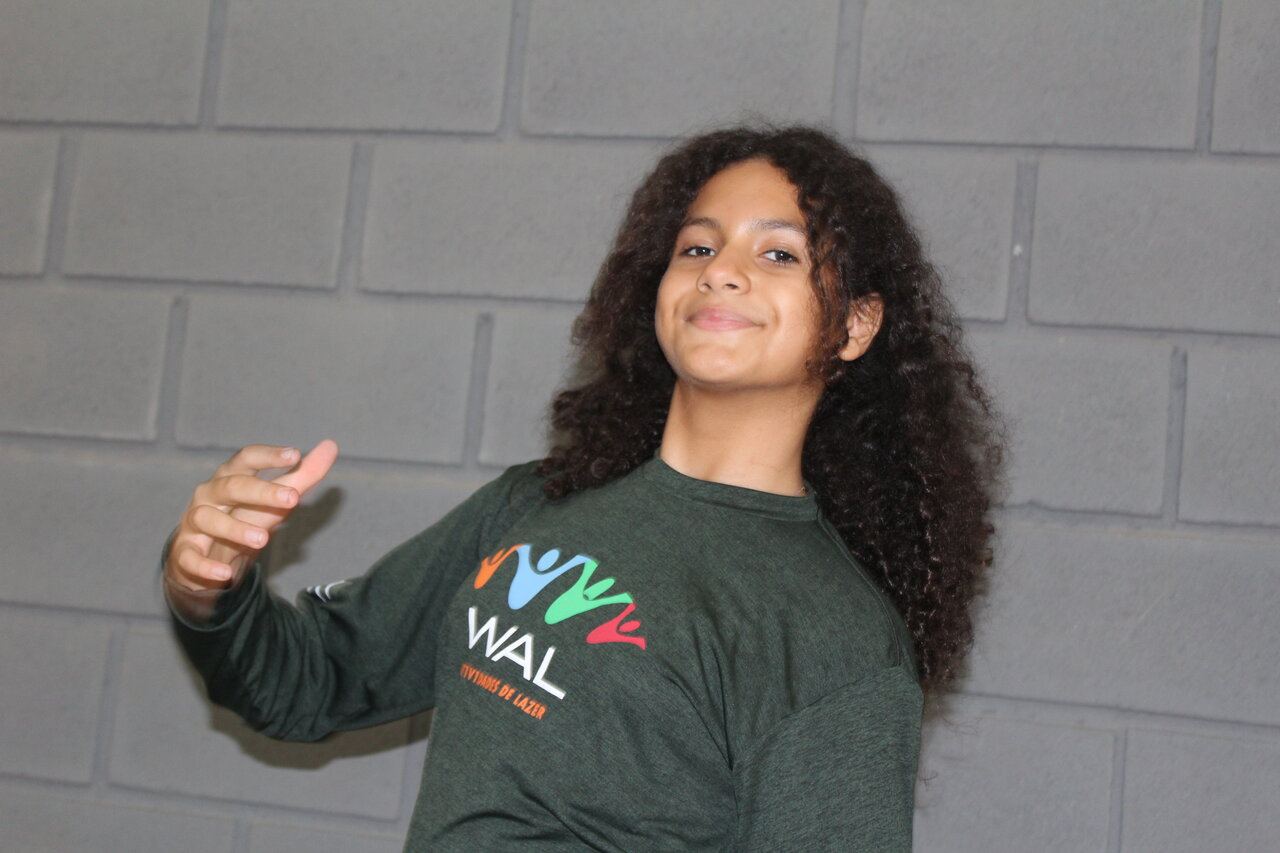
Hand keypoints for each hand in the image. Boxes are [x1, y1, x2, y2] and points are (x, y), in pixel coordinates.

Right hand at [164, 439, 338, 594]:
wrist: (209, 555)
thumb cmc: (245, 516)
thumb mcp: (276, 498)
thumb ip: (303, 475)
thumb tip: (331, 446)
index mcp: (231, 477)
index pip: (246, 459)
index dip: (268, 455)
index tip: (295, 455)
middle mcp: (209, 495)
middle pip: (230, 486)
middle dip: (260, 491)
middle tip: (292, 499)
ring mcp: (194, 523)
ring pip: (208, 519)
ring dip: (235, 528)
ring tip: (263, 540)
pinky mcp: (184, 552)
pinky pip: (190, 557)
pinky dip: (205, 565)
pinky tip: (224, 573)